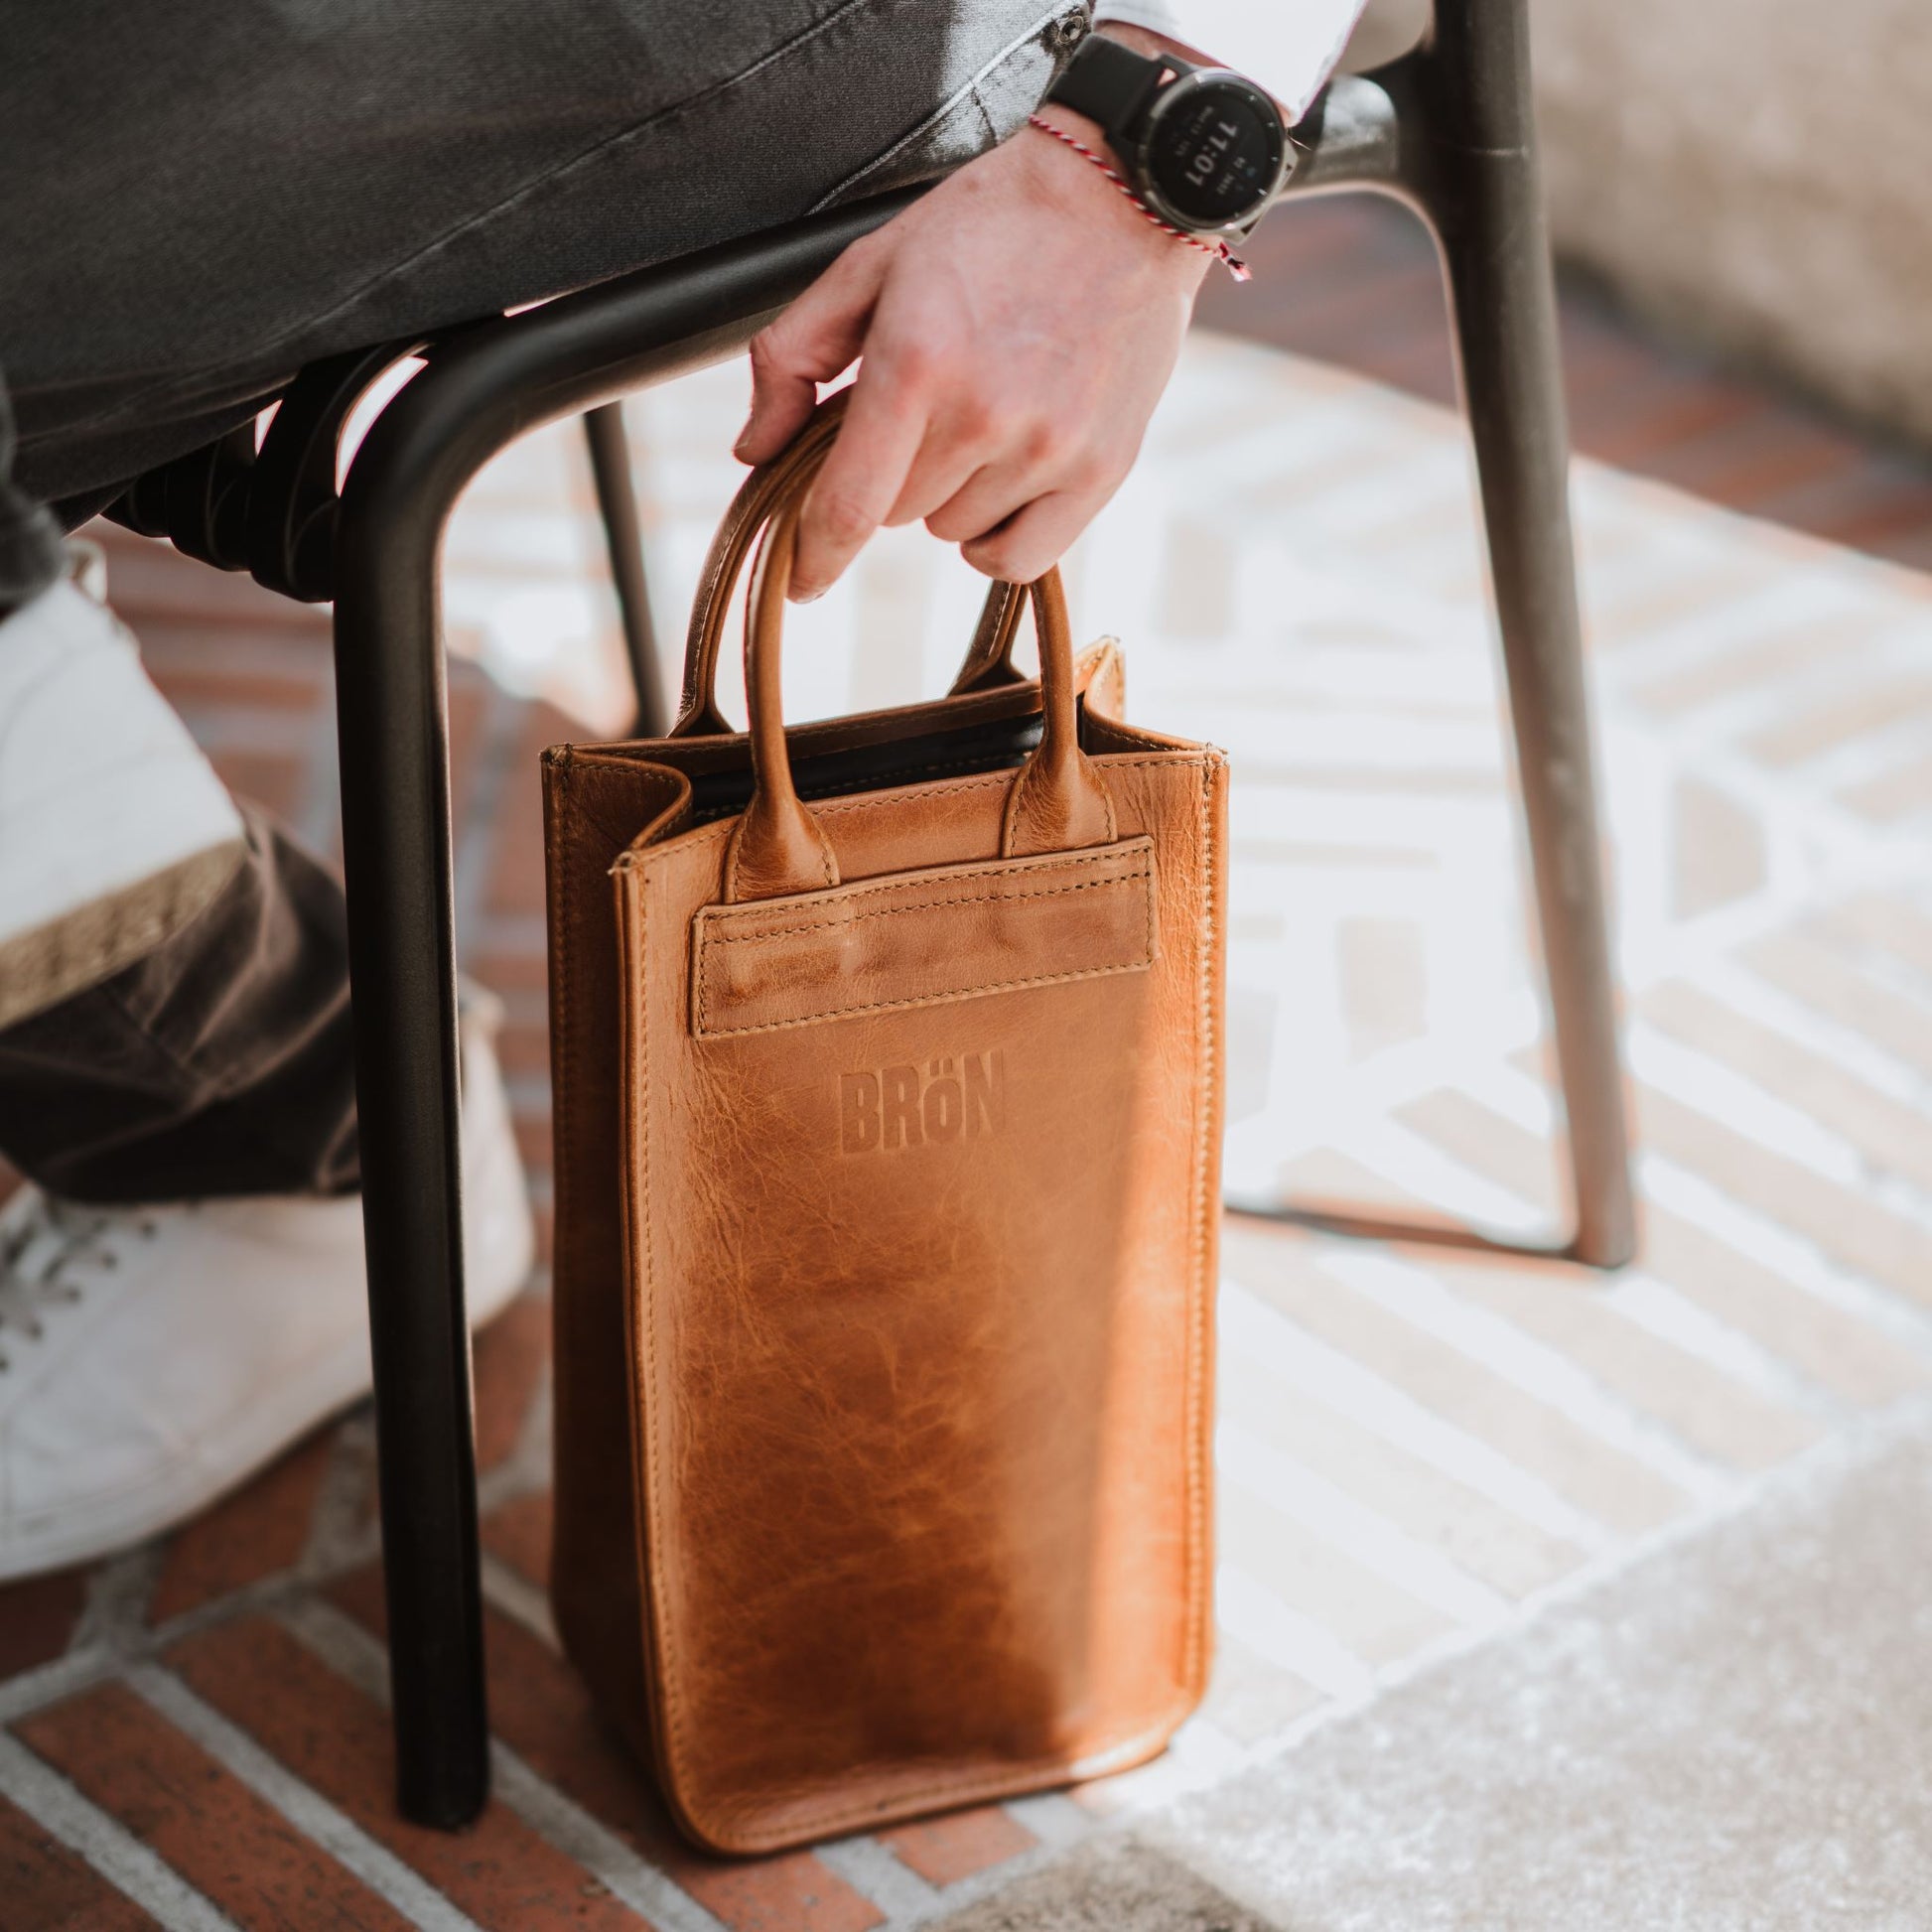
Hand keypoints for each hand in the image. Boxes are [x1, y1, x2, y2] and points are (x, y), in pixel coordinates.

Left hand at [735, 41, 1211, 599]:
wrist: (1118, 196)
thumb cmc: (990, 225)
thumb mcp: (870, 265)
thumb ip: (793, 357)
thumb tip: (755, 451)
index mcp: (916, 362)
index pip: (847, 505)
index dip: (813, 557)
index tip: (800, 583)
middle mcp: (984, 415)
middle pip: (897, 514)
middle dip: (894, 471)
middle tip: (929, 405)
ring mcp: (1048, 448)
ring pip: (954, 532)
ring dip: (952, 493)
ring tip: (986, 413)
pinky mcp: (1100, 470)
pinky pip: (1018, 558)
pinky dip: (998, 536)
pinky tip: (1006, 481)